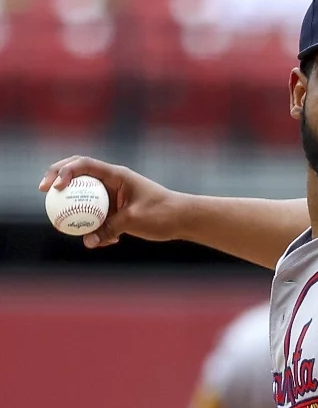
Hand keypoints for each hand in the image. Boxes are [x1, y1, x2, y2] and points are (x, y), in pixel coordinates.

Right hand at [39, 156, 183, 248]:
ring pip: (86, 199)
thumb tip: (88, 242)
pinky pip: (98, 216)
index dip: (62, 171)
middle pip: (77, 175)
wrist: (184, 219)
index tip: (53, 187)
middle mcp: (112, 181)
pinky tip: (102, 242)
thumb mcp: (134, 220)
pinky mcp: (116, 210)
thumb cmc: (163, 213)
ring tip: (68, 224)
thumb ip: (109, 229)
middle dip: (57, 180)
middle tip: (43, 194)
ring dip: (76, 210)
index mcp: (116, 175)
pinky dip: (95, 227)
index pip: (83, 165)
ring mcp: (113, 196)